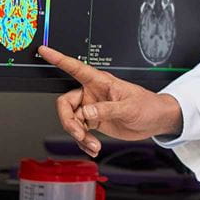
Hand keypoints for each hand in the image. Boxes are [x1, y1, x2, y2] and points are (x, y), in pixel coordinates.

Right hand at [38, 46, 182, 156]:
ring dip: (79, 136)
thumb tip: (85, 113)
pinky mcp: (94, 121)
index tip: (44, 51)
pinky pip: (80, 131)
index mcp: (100, 82)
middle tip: (79, 134)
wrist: (155, 121)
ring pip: (71, 121)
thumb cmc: (147, 106)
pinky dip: (83, 141)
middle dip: (68, 122)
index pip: (75, 68)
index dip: (58, 59)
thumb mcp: (128, 107)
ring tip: (93, 145)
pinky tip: (93, 148)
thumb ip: (106, 110)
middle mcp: (92, 93)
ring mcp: (92, 108)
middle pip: (65, 104)